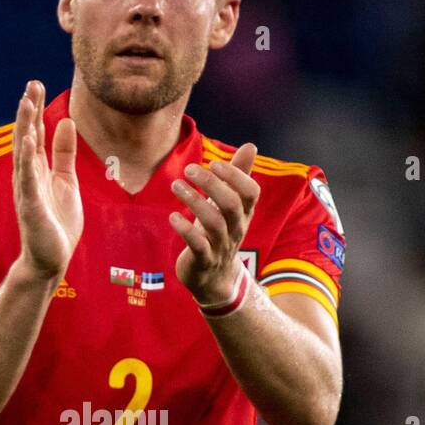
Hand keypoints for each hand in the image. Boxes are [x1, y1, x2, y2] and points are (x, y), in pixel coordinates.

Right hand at [12, 80, 83, 281]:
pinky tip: (27, 144)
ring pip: (23, 153)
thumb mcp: (67, 180)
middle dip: (28, 111)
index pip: (34, 133)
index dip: (35, 109)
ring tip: (25, 103)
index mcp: (38, 169)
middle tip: (30, 84)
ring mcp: (27, 190)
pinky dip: (27, 162)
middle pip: (26, 137)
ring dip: (24, 128)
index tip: (36, 84)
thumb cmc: (57, 222)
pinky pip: (28, 181)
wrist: (52, 258)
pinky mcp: (31, 207)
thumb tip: (67, 122)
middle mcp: (28, 176)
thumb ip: (64, 153)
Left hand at [170, 142, 259, 305]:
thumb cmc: (220, 232)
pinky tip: (173, 216)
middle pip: (230, 204)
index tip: (213, 163)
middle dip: (210, 184)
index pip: (250, 191)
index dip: (235, 175)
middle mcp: (236, 229)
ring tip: (176, 185)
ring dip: (193, 201)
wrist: (214, 278)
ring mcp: (220, 246)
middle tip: (189, 169)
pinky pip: (197, 245)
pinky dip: (185, 229)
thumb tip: (250, 146)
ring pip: (213, 222)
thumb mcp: (231, 204)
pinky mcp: (203, 260)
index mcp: (244, 213)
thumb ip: (239, 175)